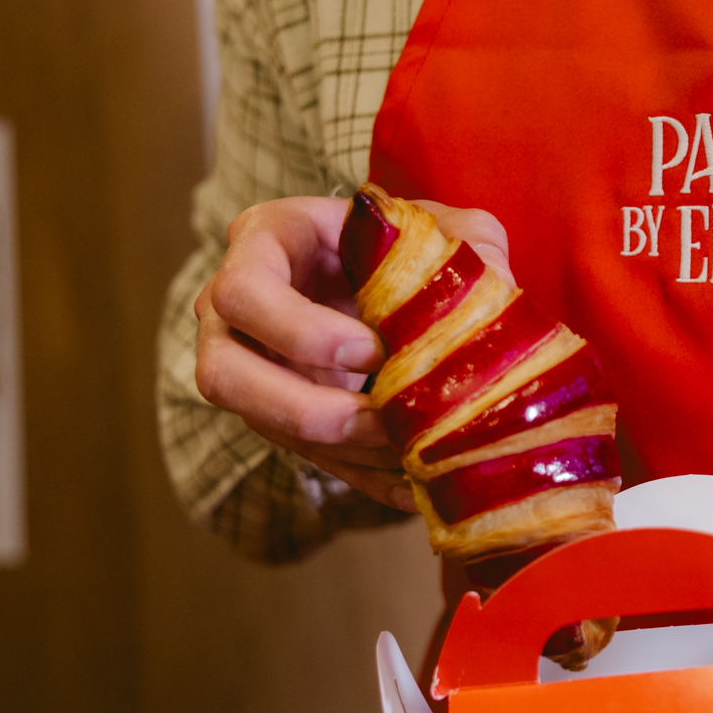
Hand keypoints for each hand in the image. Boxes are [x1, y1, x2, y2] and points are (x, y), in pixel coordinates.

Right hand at [193, 194, 512, 511]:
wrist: (392, 275)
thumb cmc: (406, 240)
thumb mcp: (441, 226)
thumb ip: (468, 240)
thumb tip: (490, 284)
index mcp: (265, 240)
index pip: (243, 291)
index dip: (301, 332)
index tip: (373, 351)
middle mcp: (234, 310)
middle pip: (222, 376)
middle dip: (306, 410)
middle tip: (381, 420)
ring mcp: (249, 368)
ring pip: (263, 427)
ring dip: (341, 450)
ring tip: (412, 454)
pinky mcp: (278, 415)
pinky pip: (305, 456)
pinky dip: (362, 476)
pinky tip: (414, 487)